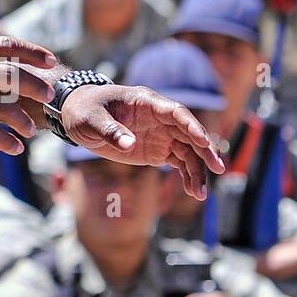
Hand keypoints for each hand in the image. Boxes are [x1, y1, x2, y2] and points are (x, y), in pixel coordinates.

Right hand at [0, 35, 56, 155]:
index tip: (51, 62)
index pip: (7, 46)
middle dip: (36, 87)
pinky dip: (9, 143)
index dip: (33, 53)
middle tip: (48, 96)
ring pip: (6, 109)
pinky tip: (15, 147)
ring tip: (29, 129)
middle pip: (13, 76)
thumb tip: (4, 55)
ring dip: (24, 121)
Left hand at [60, 84, 224, 199]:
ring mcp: (161, 134)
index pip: (175, 112)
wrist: (78, 115)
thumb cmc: (85, 111)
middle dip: (204, 150)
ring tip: (201, 193)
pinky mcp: (158, 150)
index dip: (191, 126)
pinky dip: (188, 175)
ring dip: (197, 170)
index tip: (204, 141)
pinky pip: (179, 162)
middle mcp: (160, 118)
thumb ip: (111, 131)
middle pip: (189, 133)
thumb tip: (130, 145)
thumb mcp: (91, 120)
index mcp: (146, 102)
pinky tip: (194, 191)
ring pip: (188, 151)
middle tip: (217, 168)